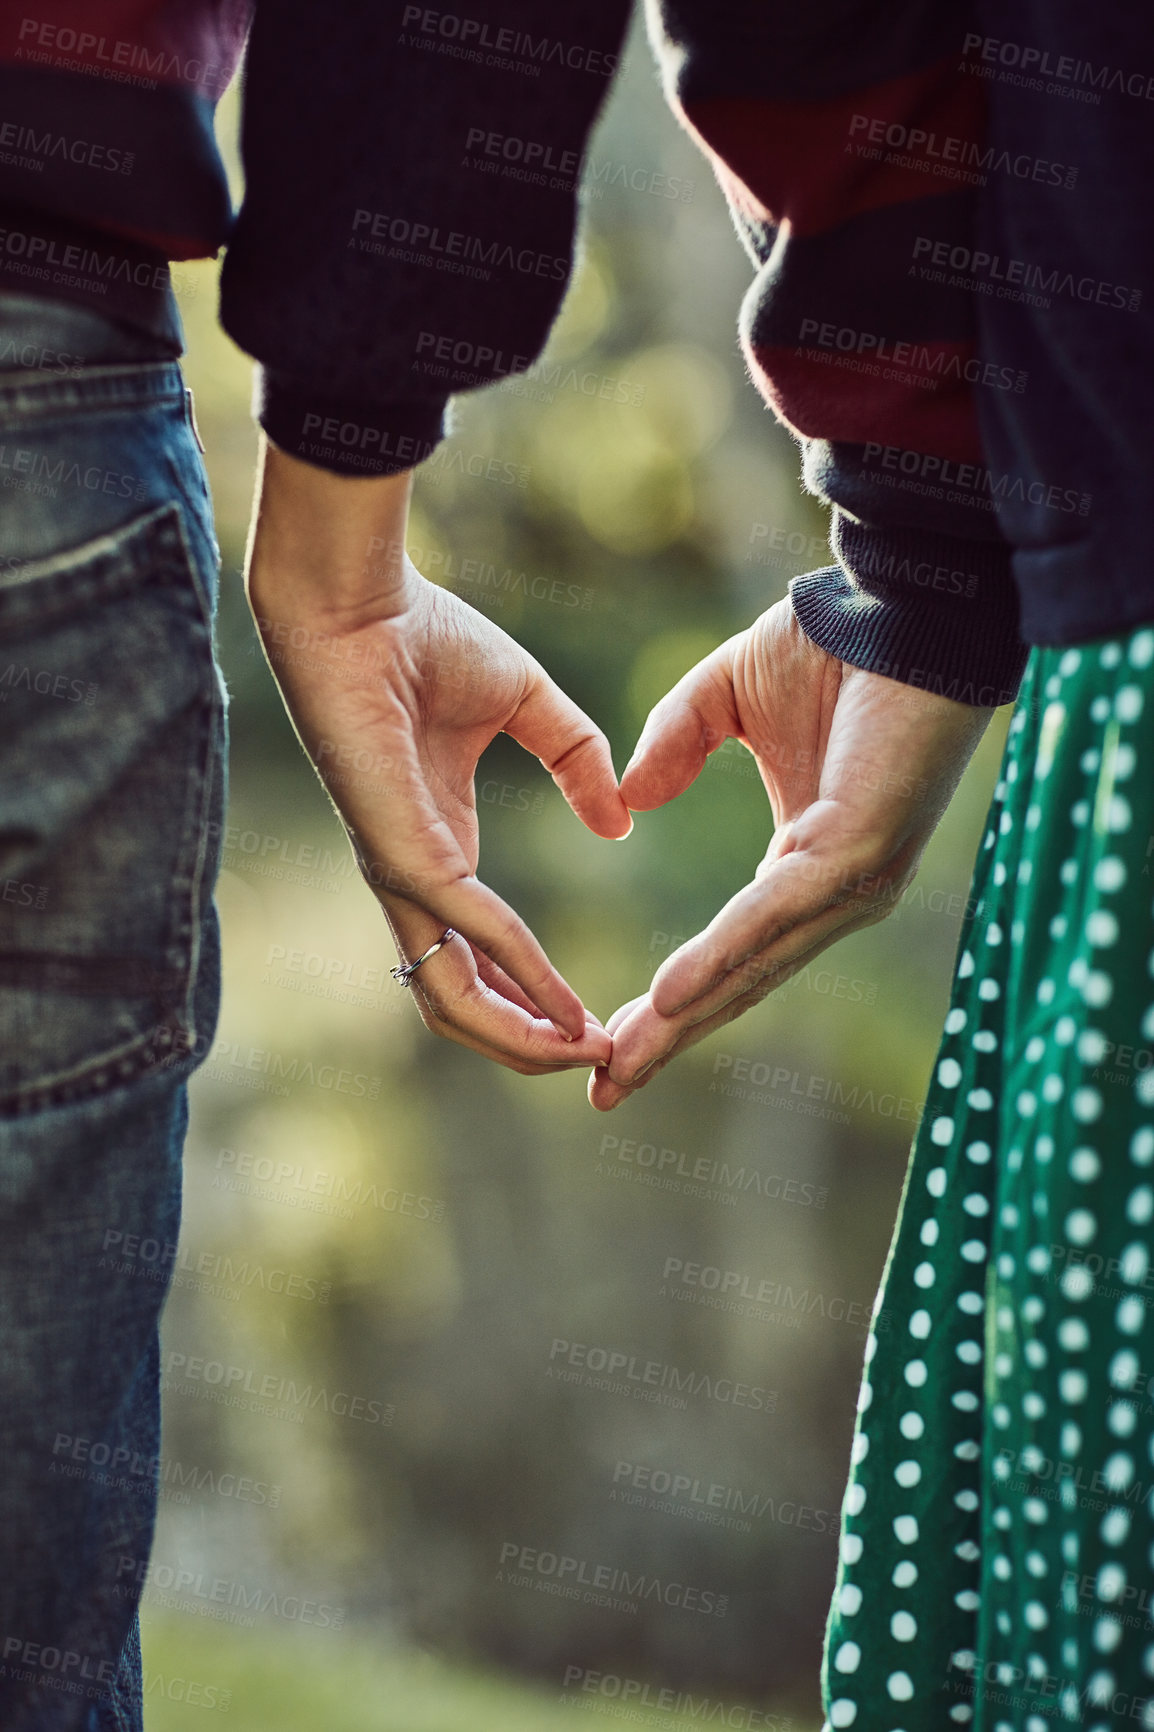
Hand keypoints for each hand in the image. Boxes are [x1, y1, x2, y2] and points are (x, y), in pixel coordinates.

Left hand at [246, 440, 631, 1073]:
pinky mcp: (402, 855)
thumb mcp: (530, 703)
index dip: (536, 999)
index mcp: (439, 847)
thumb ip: (577, 760)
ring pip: (452, 1000)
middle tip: (599, 1063)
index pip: (480, 957)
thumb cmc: (424, 635)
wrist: (361, 597)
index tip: (599, 1022)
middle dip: (529, 1046)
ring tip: (587, 1055)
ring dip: (522, 1040)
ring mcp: (403, 874)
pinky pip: (470, 934)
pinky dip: (522, 975)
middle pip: (460, 1005)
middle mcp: (415, 879)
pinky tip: (566, 1003)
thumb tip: (620, 823)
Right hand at [589, 596, 994, 1109]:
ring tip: (620, 1062)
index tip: (613, 1048)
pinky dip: (722, 957)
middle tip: (605, 1092)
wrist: (906, 602)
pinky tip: (672, 994)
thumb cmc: (834, 645)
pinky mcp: (862, 855)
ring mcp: (854, 882)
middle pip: (740, 984)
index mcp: (811, 867)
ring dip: (684, 1020)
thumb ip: (676, 745)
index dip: (674, 1004)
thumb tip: (629, 800)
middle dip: (670, 1040)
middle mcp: (836, 894)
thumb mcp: (725, 697)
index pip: (734, 955)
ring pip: (755, 967)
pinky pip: (777, 917)